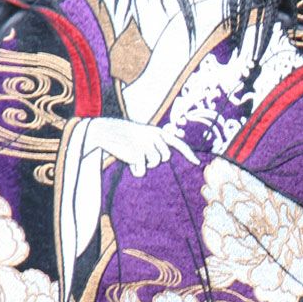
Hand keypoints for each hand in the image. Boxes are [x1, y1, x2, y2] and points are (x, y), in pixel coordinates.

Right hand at [84, 117, 198, 175]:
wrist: (105, 131)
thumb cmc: (124, 135)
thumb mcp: (142, 135)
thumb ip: (155, 143)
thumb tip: (165, 156)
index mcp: (157, 131)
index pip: (177, 143)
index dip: (188, 154)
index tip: (197, 163)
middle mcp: (154, 136)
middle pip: (165, 157)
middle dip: (154, 159)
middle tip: (140, 152)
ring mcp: (146, 145)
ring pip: (153, 164)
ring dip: (143, 163)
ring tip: (132, 154)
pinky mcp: (137, 154)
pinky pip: (141, 171)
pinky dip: (134, 170)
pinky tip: (126, 160)